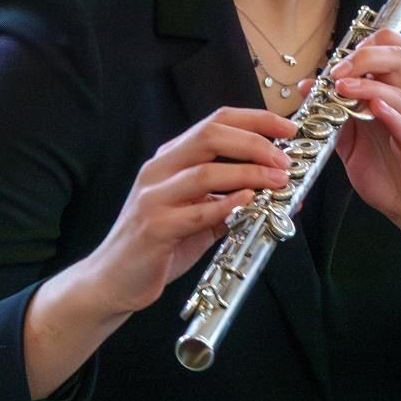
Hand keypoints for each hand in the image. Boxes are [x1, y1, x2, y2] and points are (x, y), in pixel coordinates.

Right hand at [80, 107, 295, 314]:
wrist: (112, 280)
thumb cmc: (160, 244)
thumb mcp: (200, 215)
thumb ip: (233, 199)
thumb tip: (279, 190)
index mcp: (171, 158)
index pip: (215, 121)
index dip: (255, 120)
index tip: (288, 129)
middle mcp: (159, 170)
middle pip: (210, 136)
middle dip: (255, 143)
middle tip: (285, 159)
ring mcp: (153, 197)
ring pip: (205, 171)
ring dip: (249, 174)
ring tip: (278, 182)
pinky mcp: (153, 227)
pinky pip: (196, 212)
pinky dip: (227, 205)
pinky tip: (249, 203)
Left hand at [328, 30, 400, 259]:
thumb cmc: (390, 178)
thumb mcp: (351, 144)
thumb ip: (333, 116)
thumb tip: (308, 88)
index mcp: (388, 100)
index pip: (385, 54)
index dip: (361, 49)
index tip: (332, 65)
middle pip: (396, 59)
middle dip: (364, 56)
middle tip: (337, 72)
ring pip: (397, 91)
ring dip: (367, 86)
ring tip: (342, 88)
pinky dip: (392, 115)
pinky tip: (376, 110)